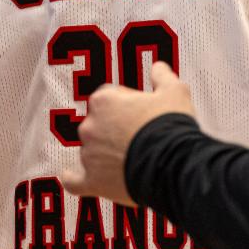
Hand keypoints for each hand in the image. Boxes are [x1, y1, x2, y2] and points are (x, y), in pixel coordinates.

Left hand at [61, 62, 197, 205]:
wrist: (173, 164)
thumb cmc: (171, 126)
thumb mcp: (174, 92)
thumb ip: (163, 76)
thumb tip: (158, 67)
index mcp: (104, 100)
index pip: (108, 98)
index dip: (126, 105)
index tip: (141, 114)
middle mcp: (90, 125)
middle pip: (97, 125)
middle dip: (114, 131)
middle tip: (139, 138)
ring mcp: (89, 154)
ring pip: (91, 152)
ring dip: (105, 155)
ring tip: (132, 162)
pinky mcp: (92, 181)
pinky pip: (74, 181)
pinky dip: (75, 180)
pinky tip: (77, 179)